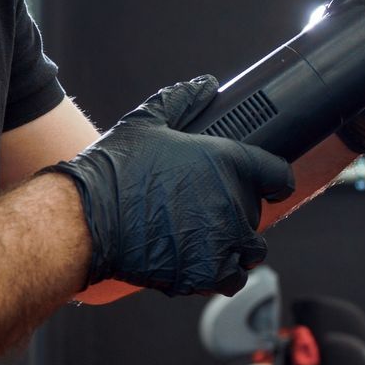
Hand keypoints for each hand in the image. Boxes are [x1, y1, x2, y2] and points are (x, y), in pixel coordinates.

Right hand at [45, 78, 294, 295]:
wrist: (85, 220)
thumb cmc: (115, 170)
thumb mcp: (148, 123)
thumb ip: (181, 101)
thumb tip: (204, 84)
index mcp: (229, 164)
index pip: (279, 175)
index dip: (275, 180)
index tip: (270, 185)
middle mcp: (233, 205)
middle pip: (259, 218)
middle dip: (241, 217)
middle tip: (213, 214)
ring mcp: (223, 243)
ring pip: (250, 253)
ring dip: (237, 249)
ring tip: (211, 243)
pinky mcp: (205, 274)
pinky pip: (230, 279)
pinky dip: (220, 275)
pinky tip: (199, 264)